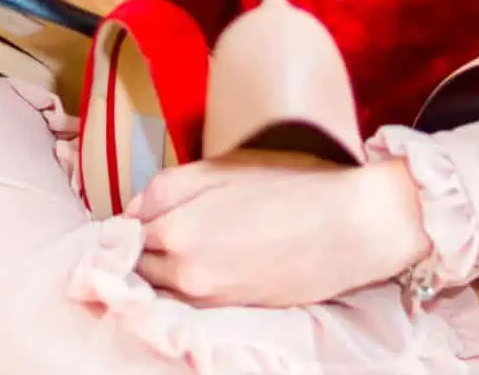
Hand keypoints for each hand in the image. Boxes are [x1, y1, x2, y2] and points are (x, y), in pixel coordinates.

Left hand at [128, 150, 430, 307]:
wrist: (353, 225)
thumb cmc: (290, 186)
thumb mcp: (218, 168)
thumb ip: (163, 189)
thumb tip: (131, 212)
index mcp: (176, 231)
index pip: (125, 234)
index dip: (129, 222)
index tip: (135, 216)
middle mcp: (186, 274)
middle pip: (138, 266)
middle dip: (139, 249)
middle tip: (153, 230)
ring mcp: (211, 299)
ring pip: (162, 289)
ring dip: (161, 272)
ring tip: (181, 247)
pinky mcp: (236, 311)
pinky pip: (192, 303)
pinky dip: (186, 288)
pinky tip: (205, 266)